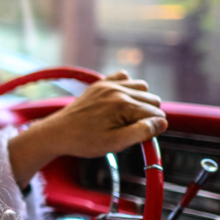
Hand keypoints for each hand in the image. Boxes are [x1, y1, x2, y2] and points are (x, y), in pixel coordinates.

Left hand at [7, 70, 167, 186]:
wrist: (57, 133)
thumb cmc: (85, 141)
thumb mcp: (116, 143)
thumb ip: (142, 132)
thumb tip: (163, 122)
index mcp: (123, 105)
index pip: (156, 114)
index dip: (152, 129)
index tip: (139, 137)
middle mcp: (117, 89)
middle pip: (152, 99)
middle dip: (148, 115)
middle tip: (130, 129)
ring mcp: (107, 84)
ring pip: (142, 86)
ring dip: (140, 100)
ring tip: (126, 117)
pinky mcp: (100, 83)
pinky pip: (124, 77)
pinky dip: (127, 87)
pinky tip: (120, 102)